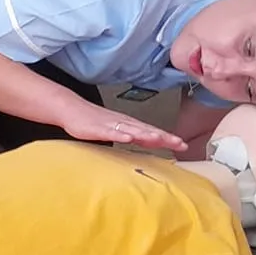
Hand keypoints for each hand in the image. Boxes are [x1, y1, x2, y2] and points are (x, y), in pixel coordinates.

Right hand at [62, 103, 182, 152]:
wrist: (72, 109)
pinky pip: (110, 132)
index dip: (168, 138)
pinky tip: (128, 138)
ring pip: (132, 130)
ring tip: (159, 139)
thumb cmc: (92, 121)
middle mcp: (124, 123)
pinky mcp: (98, 128)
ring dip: (146, 134)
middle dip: (164, 137)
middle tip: (180, 143)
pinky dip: (120, 135)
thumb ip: (129, 137)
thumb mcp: (115, 131)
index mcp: (129, 125)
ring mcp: (111, 124)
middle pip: (147, 130)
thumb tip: (143, 144)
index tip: (183, 145)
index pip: (152, 132)